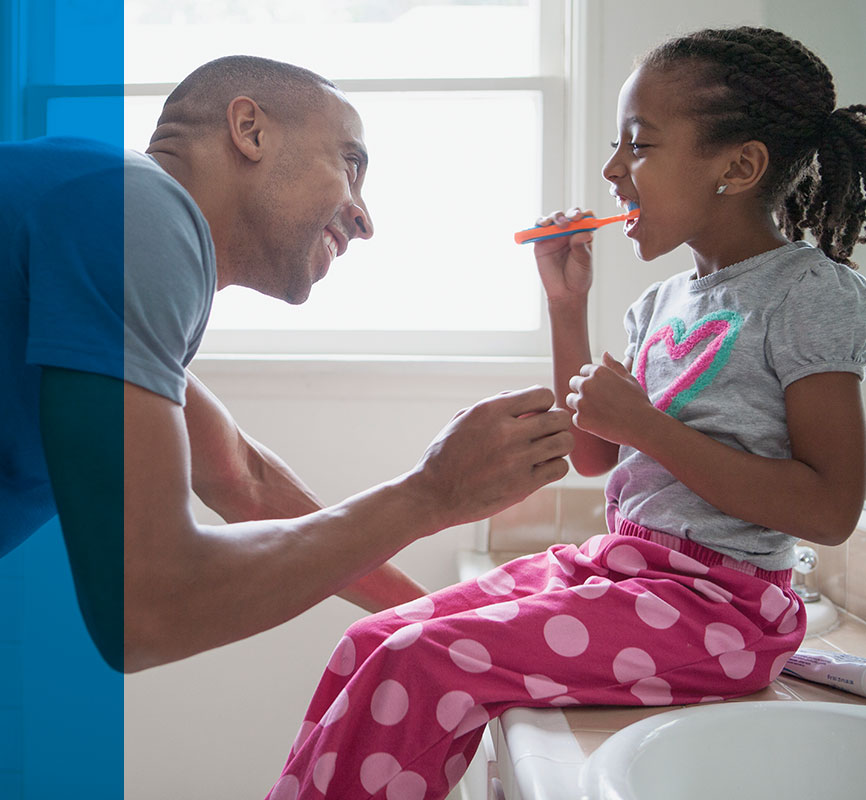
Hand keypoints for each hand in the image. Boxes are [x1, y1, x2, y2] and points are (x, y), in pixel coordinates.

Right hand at [413, 386, 571, 525]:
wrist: (434, 494)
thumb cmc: (447, 455)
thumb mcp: (463, 419)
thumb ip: (496, 404)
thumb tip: (526, 397)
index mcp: (491, 411)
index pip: (543, 395)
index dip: (545, 403)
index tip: (537, 413)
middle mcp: (507, 432)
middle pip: (559, 418)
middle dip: (558, 422)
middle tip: (548, 431)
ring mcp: (517, 460)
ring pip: (564, 442)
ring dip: (560, 444)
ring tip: (548, 449)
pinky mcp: (523, 485)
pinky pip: (559, 468)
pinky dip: (556, 466)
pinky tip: (542, 467)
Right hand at [533, 208, 594, 300]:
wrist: (565, 292)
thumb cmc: (578, 276)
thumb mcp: (584, 261)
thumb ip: (582, 246)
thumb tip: (583, 232)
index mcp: (582, 234)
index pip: (585, 218)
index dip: (585, 215)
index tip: (585, 217)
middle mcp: (568, 232)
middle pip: (569, 215)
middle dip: (571, 213)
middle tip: (573, 218)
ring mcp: (554, 236)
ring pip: (554, 218)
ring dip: (556, 216)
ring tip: (560, 224)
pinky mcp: (541, 241)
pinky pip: (538, 227)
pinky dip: (540, 222)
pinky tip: (544, 225)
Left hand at [567, 352, 655, 445]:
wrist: (642, 426)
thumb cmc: (638, 401)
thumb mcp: (629, 379)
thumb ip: (614, 366)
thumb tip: (605, 354)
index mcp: (598, 372)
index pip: (583, 371)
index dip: (592, 380)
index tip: (602, 390)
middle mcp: (586, 384)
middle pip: (574, 383)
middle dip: (583, 390)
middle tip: (599, 402)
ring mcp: (581, 402)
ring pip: (571, 400)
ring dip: (580, 405)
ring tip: (598, 412)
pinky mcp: (580, 419)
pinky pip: (576, 418)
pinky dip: (584, 421)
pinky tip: (599, 423)